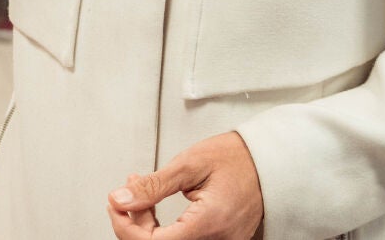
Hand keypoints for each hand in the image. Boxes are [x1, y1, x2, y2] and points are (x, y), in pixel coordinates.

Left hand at [108, 133, 263, 239]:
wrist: (270, 161)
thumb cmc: (237, 158)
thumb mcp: (189, 164)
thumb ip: (153, 186)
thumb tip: (121, 199)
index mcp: (209, 222)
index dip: (126, 228)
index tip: (115, 206)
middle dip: (135, 223)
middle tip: (127, 194)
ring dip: (148, 225)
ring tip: (141, 194)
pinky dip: (164, 227)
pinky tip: (155, 207)